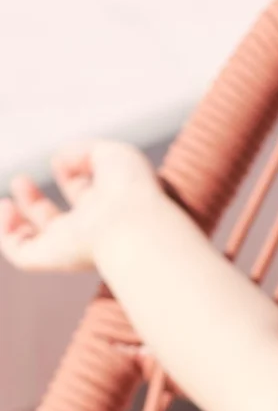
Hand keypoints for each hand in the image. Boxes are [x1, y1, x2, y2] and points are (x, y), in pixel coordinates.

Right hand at [0, 141, 164, 272]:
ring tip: (8, 200)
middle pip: (57, 222)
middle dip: (35, 201)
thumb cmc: (131, 188)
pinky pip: (21, 254)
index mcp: (111, 205)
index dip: (71, 176)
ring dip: (16, 219)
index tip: (60, 161)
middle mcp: (90, 228)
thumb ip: (85, 151)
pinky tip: (6, 207)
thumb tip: (60, 159)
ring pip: (37, 242)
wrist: (132, 223)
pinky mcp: (52, 258)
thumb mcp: (114, 154)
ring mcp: (70, 245)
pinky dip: (4, 232)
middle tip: (21, 180)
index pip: (86, 195)